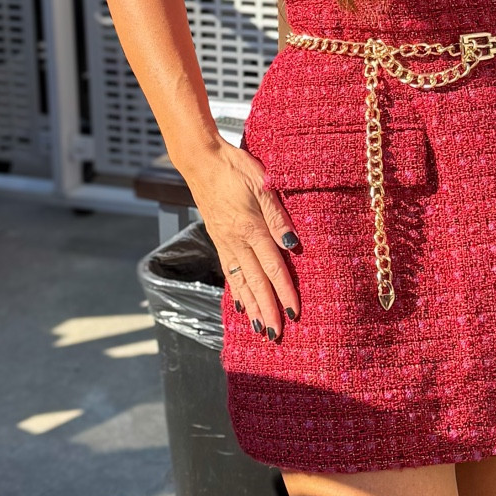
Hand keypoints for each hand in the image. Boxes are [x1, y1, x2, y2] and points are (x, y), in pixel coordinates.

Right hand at [186, 138, 299, 339]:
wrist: (201, 160)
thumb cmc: (235, 167)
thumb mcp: (263, 184)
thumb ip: (278, 216)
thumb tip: (293, 245)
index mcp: (250, 228)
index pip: (272, 267)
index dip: (284, 292)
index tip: (294, 313)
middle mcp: (236, 241)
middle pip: (255, 282)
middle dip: (267, 310)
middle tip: (275, 335)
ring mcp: (225, 242)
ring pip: (240, 281)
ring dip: (251, 306)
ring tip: (259, 328)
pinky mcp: (218, 238)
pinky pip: (229, 271)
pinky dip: (236, 290)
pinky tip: (241, 303)